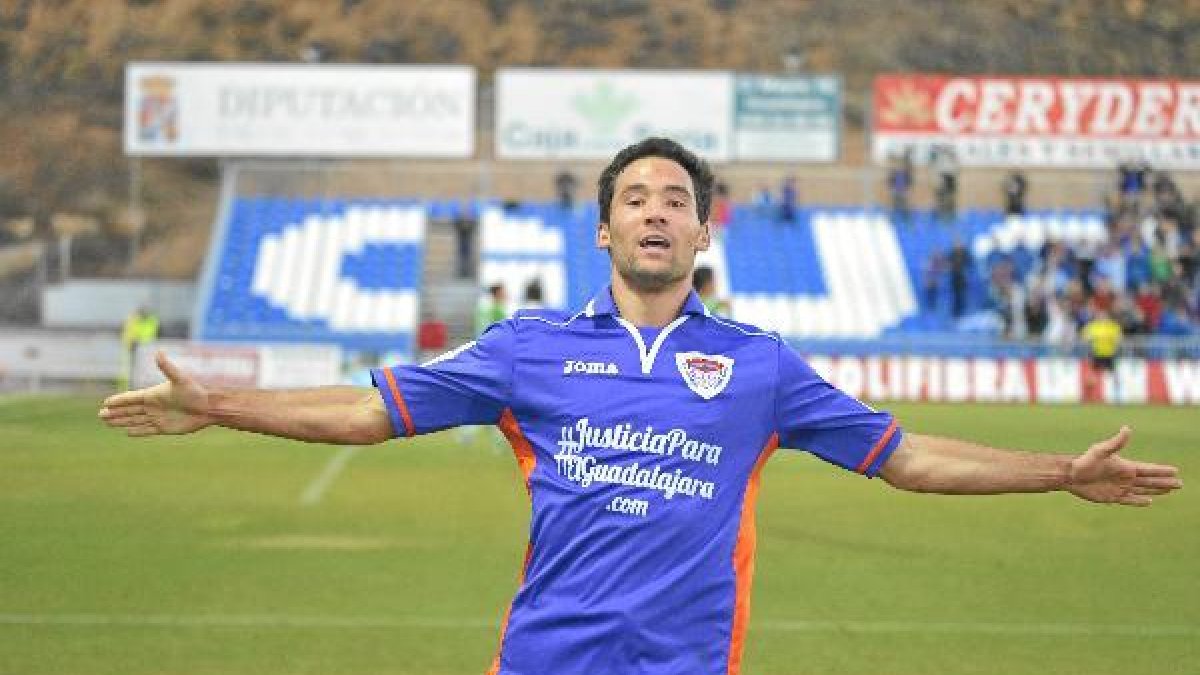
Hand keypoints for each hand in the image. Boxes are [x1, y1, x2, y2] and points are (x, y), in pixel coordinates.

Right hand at [98, 352, 211, 435]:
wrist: (209, 408)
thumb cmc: (195, 392)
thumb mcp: (180, 379)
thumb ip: (167, 367)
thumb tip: (158, 352)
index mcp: (154, 394)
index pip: (131, 398)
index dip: (119, 400)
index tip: (106, 402)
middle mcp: (154, 406)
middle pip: (130, 410)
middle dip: (115, 412)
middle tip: (101, 414)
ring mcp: (158, 417)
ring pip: (135, 420)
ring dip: (121, 421)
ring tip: (108, 422)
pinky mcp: (165, 428)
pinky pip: (146, 430)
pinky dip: (136, 431)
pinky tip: (126, 432)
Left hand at [1067, 426, 1181, 505]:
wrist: (1070, 475)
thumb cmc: (1084, 462)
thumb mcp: (1100, 450)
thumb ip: (1116, 442)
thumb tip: (1127, 429)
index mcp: (1125, 467)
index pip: (1149, 469)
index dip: (1162, 470)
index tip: (1175, 470)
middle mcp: (1125, 477)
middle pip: (1150, 481)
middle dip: (1165, 482)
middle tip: (1180, 484)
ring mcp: (1119, 488)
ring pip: (1143, 490)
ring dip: (1156, 490)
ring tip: (1169, 490)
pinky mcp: (1112, 497)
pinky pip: (1130, 500)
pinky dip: (1140, 501)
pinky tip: (1149, 502)